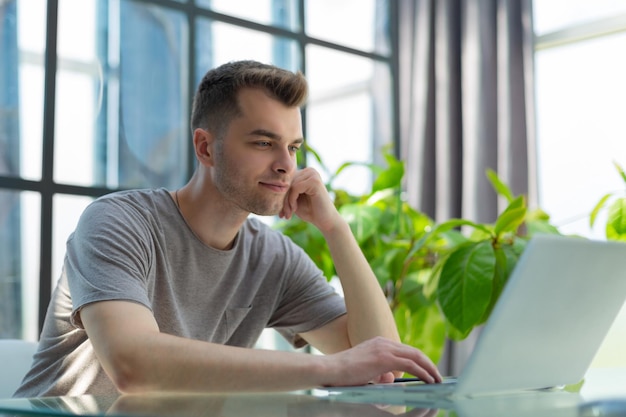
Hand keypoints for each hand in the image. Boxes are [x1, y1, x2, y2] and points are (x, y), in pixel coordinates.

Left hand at [280, 167, 339, 232]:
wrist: (325, 221)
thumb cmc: (310, 211)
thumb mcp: (294, 200)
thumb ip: (285, 192)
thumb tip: (268, 185)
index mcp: (305, 173)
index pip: (286, 181)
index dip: (282, 196)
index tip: (281, 212)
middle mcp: (309, 170)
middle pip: (287, 182)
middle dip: (283, 200)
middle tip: (283, 215)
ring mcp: (313, 174)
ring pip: (289, 185)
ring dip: (287, 202)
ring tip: (288, 214)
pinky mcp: (314, 181)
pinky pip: (295, 187)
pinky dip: (292, 200)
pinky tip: (294, 209)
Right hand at [321, 337, 441, 386]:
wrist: (329, 370)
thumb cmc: (343, 374)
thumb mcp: (366, 372)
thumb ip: (380, 374)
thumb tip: (392, 378)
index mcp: (379, 343)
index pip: (405, 350)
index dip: (419, 360)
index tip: (428, 371)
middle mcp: (383, 342)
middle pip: (414, 351)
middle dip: (429, 364)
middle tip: (438, 376)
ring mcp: (384, 348)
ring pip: (416, 356)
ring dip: (430, 368)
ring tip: (438, 380)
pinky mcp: (384, 358)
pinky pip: (411, 365)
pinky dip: (423, 373)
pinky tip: (429, 381)